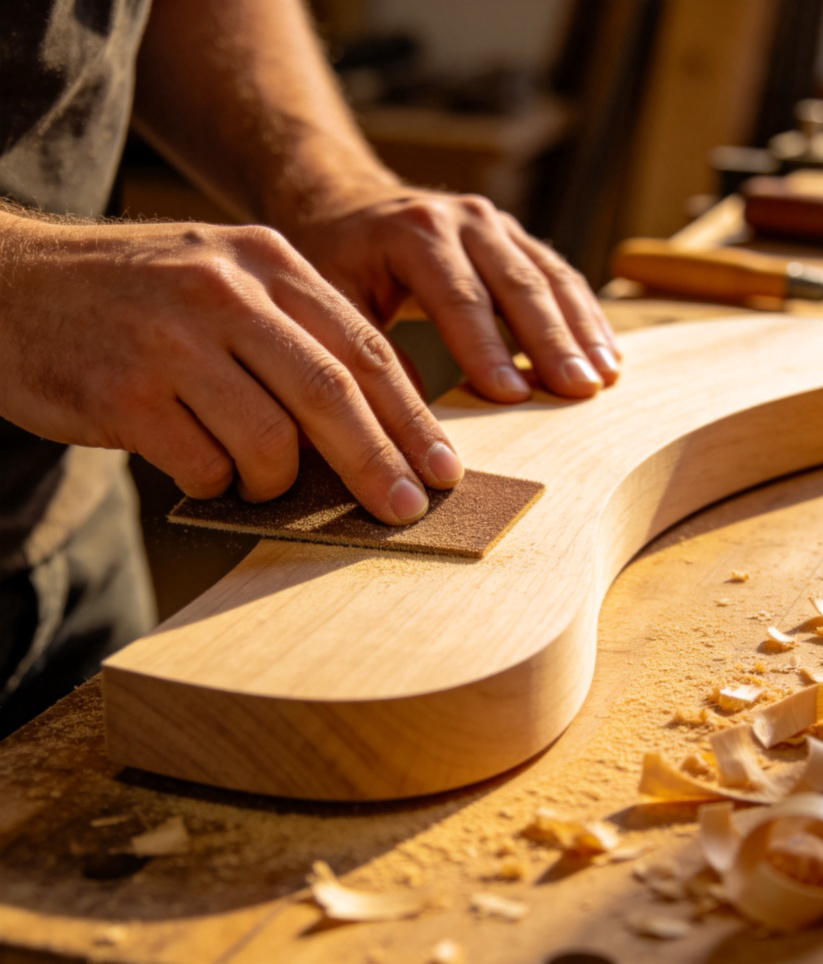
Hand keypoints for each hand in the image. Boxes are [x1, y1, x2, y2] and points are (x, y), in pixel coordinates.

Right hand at [0, 214, 461, 522]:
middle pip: (333, 394)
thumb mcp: (224, 284)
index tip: (445, 469)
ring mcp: (171, 339)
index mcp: (267, 260)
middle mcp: (224, 290)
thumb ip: (295, 342)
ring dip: (277, 482)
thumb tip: (375, 437)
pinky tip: (199, 467)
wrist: (8, 284)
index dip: (413, 418)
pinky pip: (204, 467)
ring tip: (258, 479)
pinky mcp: (124, 393)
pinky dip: (216, 483)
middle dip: (380, 463)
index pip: (365, 348)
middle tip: (409, 511)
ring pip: (269, 441)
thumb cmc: (138, 299)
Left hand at [287, 188, 620, 402]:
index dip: (487, 348)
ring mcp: (496, 224)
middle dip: (552, 341)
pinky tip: (608, 357)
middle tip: (579, 392)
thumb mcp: (331, 299)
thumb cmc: (337, 260)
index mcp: (415, 232)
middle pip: (518, 284)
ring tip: (604, 381)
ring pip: (551, 277)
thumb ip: (365, 350)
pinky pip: (561, 276)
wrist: (345, 202)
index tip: (513, 397)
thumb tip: (405, 420)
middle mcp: (464, 218)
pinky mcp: (516, 239)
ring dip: (581, 330)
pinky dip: (586, 318)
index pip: (459, 296)